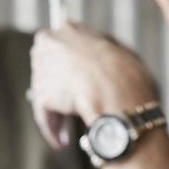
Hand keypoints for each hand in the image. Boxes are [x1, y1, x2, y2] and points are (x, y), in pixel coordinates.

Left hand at [30, 21, 157, 148]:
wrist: (120, 92)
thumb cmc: (127, 73)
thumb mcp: (118, 51)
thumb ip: (100, 52)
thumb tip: (95, 63)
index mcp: (70, 29)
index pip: (61, 45)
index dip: (70, 65)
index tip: (77, 79)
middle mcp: (50, 44)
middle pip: (51, 69)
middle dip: (60, 89)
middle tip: (71, 107)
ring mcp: (43, 69)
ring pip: (47, 93)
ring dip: (57, 111)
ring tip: (68, 131)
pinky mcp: (41, 95)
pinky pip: (44, 114)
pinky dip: (52, 127)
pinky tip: (61, 140)